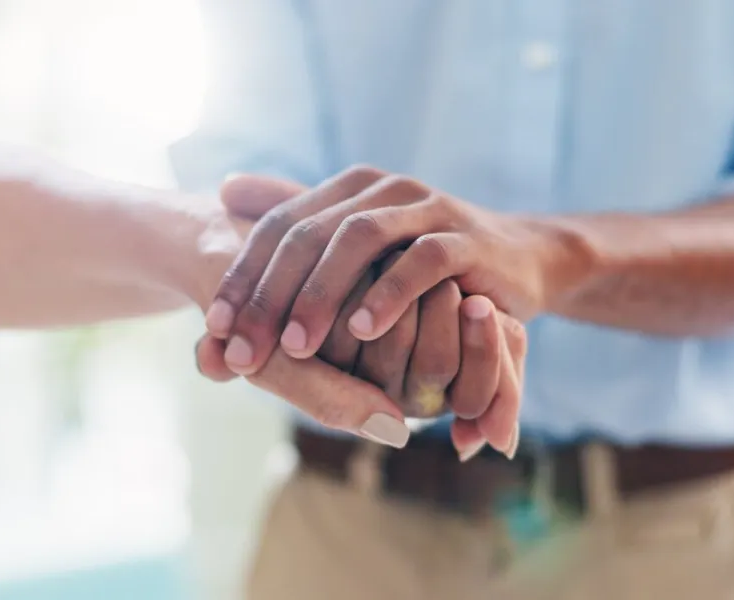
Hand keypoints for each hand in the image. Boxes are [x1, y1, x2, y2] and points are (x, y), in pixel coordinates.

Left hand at [196, 174, 526, 456]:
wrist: (519, 260)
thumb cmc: (426, 264)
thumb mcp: (360, 245)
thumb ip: (298, 221)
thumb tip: (222, 191)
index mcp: (348, 189)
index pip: (279, 227)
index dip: (243, 277)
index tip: (213, 328)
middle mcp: (382, 189)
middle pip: (310, 234)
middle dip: (270, 296)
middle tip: (242, 349)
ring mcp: (427, 208)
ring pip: (360, 241)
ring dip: (322, 294)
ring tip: (295, 345)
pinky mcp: (467, 239)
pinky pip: (423, 262)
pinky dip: (389, 294)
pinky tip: (362, 331)